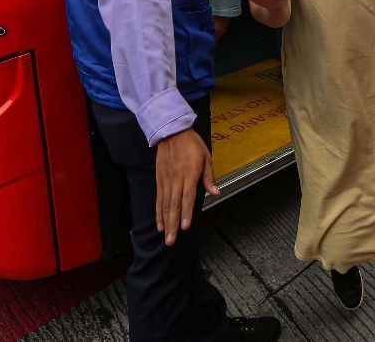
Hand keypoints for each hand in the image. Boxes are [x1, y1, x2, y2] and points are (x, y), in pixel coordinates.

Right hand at [155, 128, 218, 246]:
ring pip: (164, 205)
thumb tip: (216, 192)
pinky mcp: (160, 179)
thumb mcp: (206, 157)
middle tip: (171, 241)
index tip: (184, 227)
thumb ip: (209, 177)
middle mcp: (176, 179)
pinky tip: (159, 223)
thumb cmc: (192, 144)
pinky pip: (158, 198)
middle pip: (173, 205)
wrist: (171, 132)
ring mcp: (166, 180)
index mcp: (190, 174)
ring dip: (165, 222)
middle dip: (172, 225)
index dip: (186, 213)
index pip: (187, 197)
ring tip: (165, 237)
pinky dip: (158, 212)